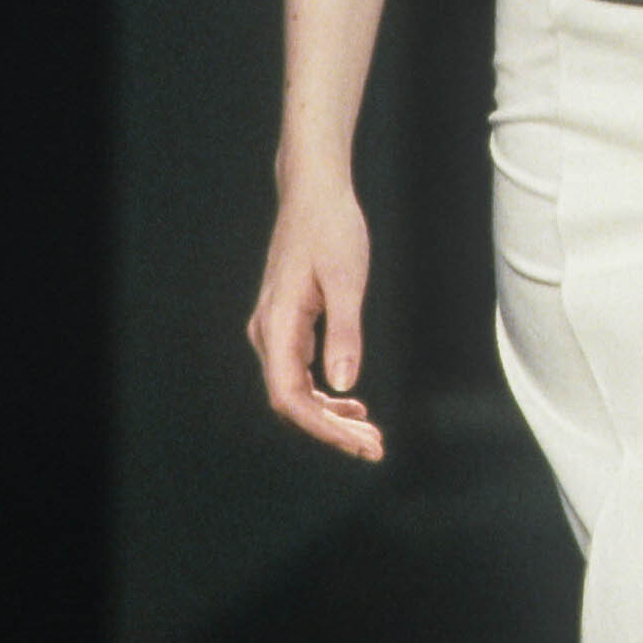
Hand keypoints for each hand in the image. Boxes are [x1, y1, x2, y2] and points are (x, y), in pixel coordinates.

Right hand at [247, 179, 384, 460]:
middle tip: (374, 449)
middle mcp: (268, 333)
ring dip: (330, 418)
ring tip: (369, 434)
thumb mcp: (346, 280)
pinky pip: (300, 374)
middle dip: (332, 431)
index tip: (359, 445)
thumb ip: (345, 332)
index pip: (290, 398)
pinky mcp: (287, 324)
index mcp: (278, 324)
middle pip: (292, 402)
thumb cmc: (331, 228)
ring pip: (296, 391)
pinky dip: (325, 395)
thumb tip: (343, 384)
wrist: (314, 192)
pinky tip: (352, 405)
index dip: (323, 429)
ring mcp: (275, 329)